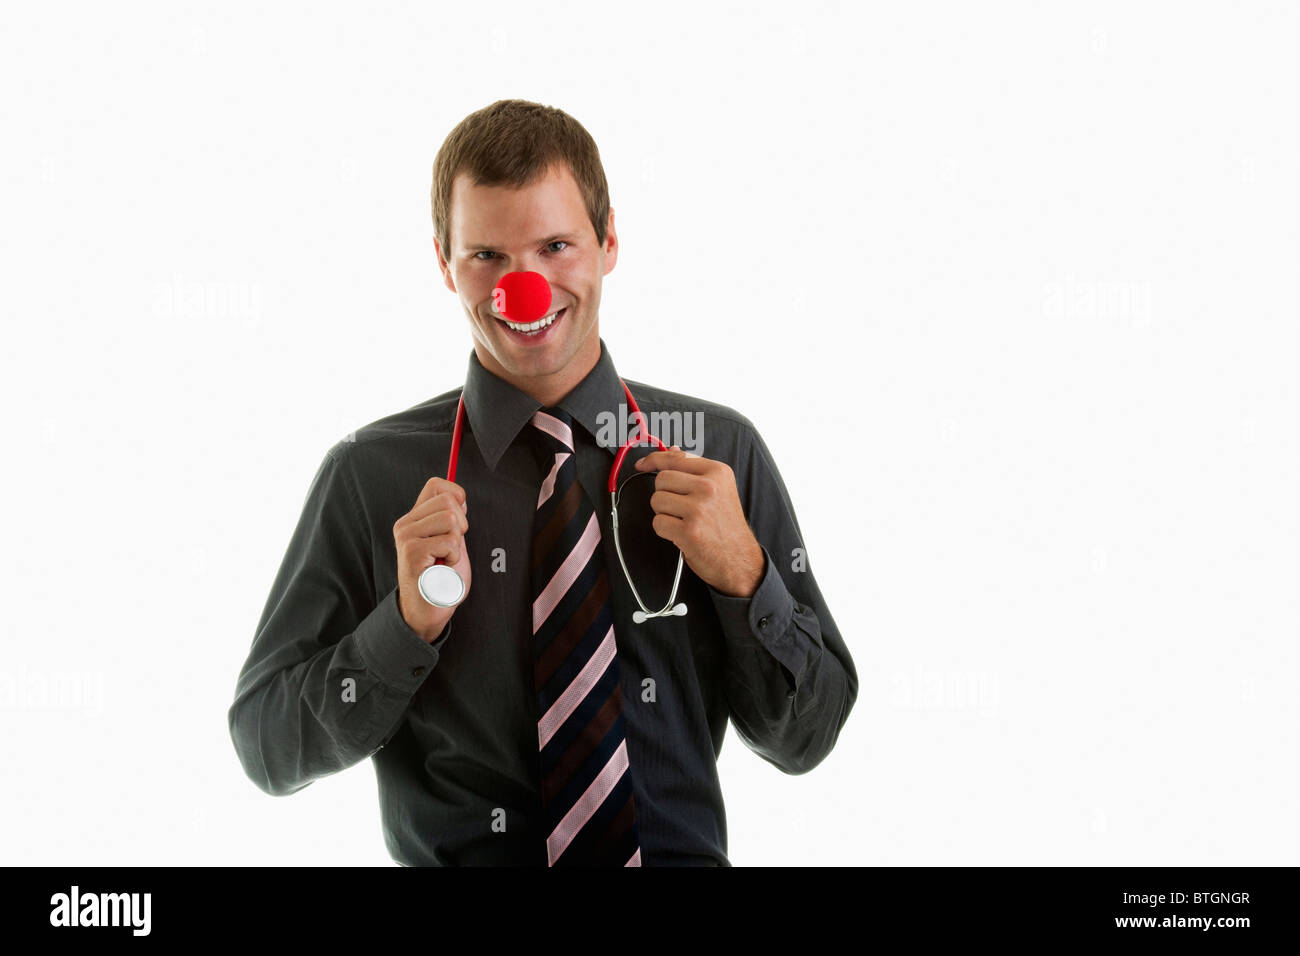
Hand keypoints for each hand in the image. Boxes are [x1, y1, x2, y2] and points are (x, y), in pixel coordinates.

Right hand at [394, 477, 469, 641]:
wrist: (429, 608)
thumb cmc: (441, 577)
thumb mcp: (449, 541)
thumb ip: (451, 519)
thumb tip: (460, 497)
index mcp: (414, 518)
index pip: (436, 485)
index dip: (456, 496)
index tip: (459, 520)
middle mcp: (406, 524)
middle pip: (449, 501)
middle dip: (461, 525)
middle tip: (450, 548)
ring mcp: (406, 537)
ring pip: (451, 520)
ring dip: (457, 544)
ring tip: (444, 559)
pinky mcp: (412, 552)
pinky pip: (450, 542)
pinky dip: (454, 558)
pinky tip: (441, 568)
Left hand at [634, 446, 763, 597]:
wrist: (739, 559)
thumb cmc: (726, 526)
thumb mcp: (719, 490)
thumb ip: (694, 470)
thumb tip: (671, 451)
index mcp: (718, 472)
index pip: (676, 458)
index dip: (654, 460)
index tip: (643, 464)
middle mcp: (710, 487)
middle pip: (662, 479)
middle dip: (665, 494)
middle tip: (682, 508)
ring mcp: (699, 508)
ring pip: (657, 500)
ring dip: (664, 513)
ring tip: (684, 521)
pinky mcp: (689, 530)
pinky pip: (658, 522)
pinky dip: (665, 531)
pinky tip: (682, 534)